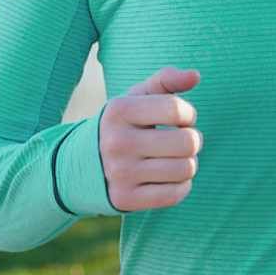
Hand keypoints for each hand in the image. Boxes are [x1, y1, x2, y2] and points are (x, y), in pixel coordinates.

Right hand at [98, 66, 203, 211]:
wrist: (80, 163)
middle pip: (187, 142)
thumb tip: (196, 75)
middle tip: (180, 140)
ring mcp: (120, 173)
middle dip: (193, 140)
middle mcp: (117, 142)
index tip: (181, 118)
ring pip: (185, 170)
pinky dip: (182, 185)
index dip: (188, 114)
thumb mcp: (136, 97)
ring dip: (188, 163)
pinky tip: (170, 177)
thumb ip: (167, 80)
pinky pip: (175, 194)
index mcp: (119, 110)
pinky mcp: (125, 199)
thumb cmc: (122, 124)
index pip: (176, 109)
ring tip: (174, 158)